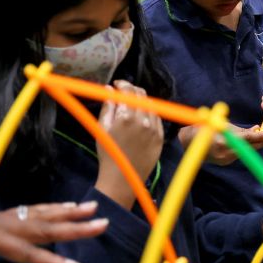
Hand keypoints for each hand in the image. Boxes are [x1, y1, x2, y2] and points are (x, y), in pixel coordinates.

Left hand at [0, 201, 108, 262]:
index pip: (26, 252)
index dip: (50, 261)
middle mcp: (6, 224)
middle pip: (44, 227)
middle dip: (74, 228)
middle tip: (101, 224)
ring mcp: (11, 217)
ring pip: (45, 214)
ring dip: (71, 213)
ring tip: (95, 210)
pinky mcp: (13, 216)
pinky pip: (39, 210)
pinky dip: (58, 209)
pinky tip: (74, 209)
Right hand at [95, 81, 163, 208]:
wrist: (123, 178)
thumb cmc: (108, 153)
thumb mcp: (102, 129)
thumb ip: (107, 108)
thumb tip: (110, 89)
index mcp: (126, 117)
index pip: (128, 91)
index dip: (123, 84)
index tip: (117, 84)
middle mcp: (143, 120)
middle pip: (142, 95)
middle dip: (133, 90)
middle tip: (125, 92)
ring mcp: (154, 129)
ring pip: (151, 106)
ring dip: (142, 101)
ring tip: (133, 105)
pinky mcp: (160, 137)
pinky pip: (157, 118)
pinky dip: (150, 113)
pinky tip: (142, 117)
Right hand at [182, 124, 262, 165]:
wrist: (186, 143)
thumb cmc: (204, 128)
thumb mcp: (222, 125)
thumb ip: (240, 129)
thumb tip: (256, 128)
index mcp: (224, 141)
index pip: (246, 139)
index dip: (259, 136)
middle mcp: (225, 152)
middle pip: (248, 148)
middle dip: (261, 143)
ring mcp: (224, 159)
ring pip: (244, 152)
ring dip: (255, 146)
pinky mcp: (224, 162)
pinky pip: (238, 154)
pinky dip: (245, 149)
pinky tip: (251, 144)